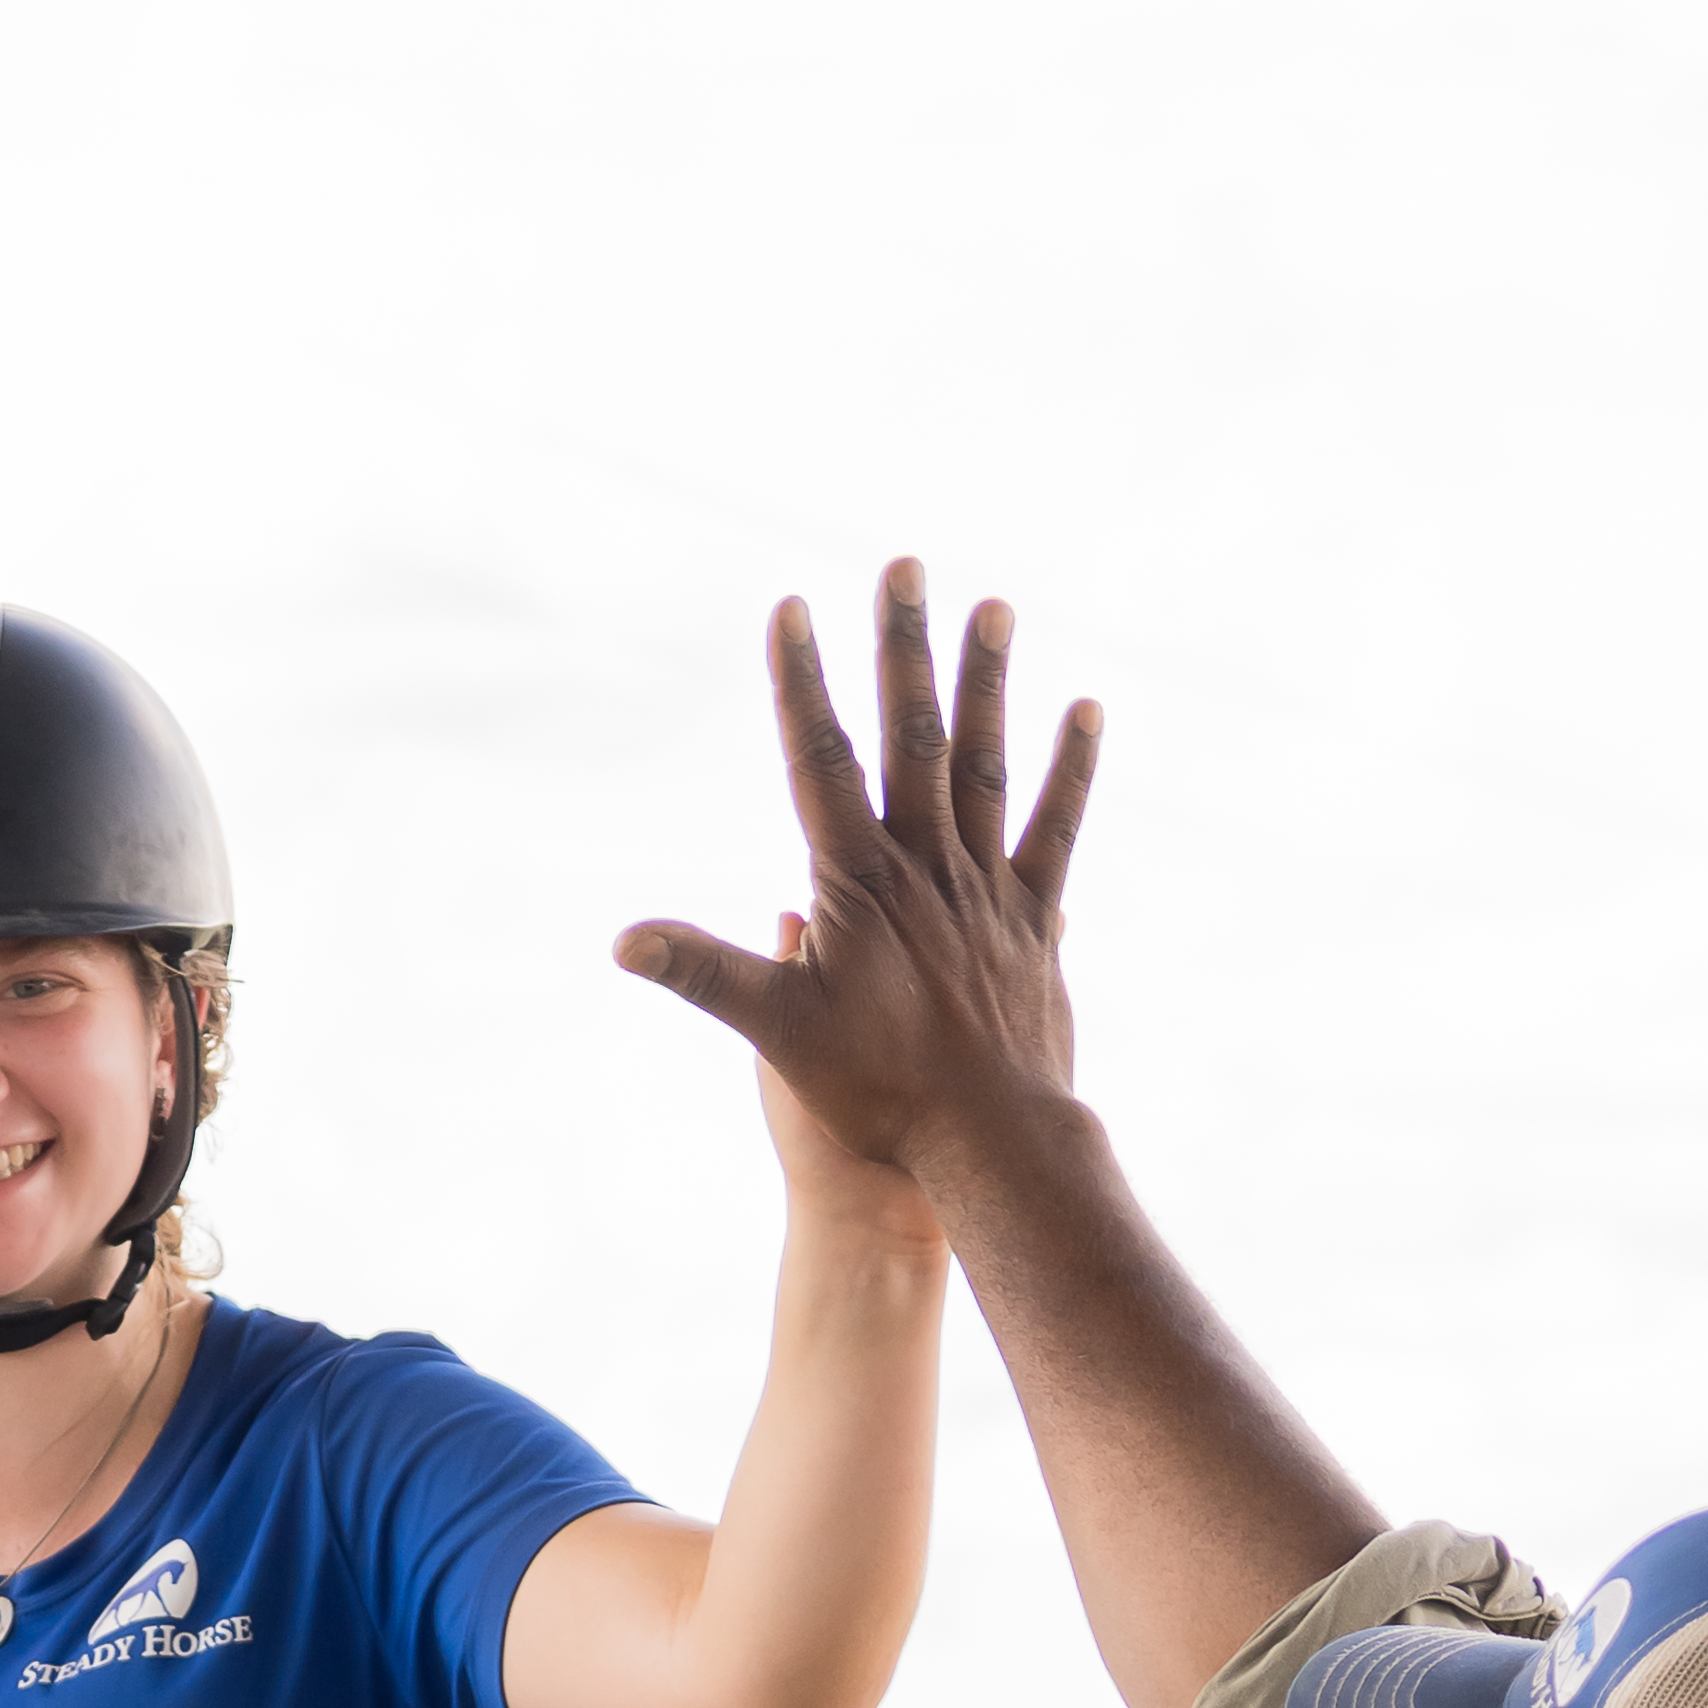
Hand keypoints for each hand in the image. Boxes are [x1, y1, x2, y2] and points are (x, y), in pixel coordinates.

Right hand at [616, 565, 1096, 1197]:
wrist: (989, 1142)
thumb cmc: (876, 1095)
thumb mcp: (777, 1034)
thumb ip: (706, 973)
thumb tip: (623, 941)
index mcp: (858, 882)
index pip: (820, 761)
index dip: (802, 682)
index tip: (792, 607)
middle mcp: (926, 866)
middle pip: (911, 735)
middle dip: (903, 646)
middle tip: (905, 565)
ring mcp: (987, 886)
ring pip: (985, 763)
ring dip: (988, 681)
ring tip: (994, 606)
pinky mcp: (1035, 919)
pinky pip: (1055, 829)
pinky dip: (1071, 769)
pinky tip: (1084, 708)